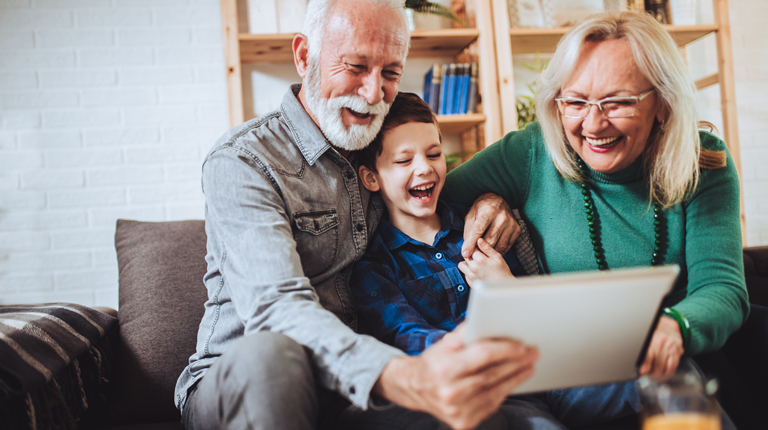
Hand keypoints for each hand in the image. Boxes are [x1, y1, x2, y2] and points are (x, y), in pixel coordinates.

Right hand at [373, 324, 538, 429]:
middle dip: (517, 363)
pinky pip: (491, 405)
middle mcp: (451, 392)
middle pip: (493, 375)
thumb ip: (466, 332)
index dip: (505, 349)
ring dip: (516, 378)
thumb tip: (488, 320)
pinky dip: (504, 392)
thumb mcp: (445, 343)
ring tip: (529, 366)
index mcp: (445, 369)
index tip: (521, 345)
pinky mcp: (464, 423)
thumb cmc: (433, 362)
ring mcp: (458, 411)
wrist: (414, 389)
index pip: (483, 356)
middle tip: (532, 353)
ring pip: (496, 392)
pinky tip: (513, 381)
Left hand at [458, 238, 512, 286]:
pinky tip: (477, 272)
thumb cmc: (502, 272)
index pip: (472, 248)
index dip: (475, 247)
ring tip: (476, 264)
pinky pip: (464, 274)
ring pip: (461, 265)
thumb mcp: (497, 257)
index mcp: (480, 260)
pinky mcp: (470, 282)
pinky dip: (468, 272)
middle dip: (471, 255)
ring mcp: (471, 276)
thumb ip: (487, 248)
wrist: (503, 288)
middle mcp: (473, 268)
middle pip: (465, 255)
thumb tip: (479, 239)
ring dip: (467, 263)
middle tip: (479, 257)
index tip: (479, 248)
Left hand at [462, 193, 519, 258]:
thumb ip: (469, 231)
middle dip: (479, 250)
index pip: (478, 230)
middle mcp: (502, 217)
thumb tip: (467, 248)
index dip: (471, 243)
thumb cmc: (482, 208)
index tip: (465, 254)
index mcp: (488, 210)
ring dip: (489, 252)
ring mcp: (511, 223)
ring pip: (499, 245)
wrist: (499, 200)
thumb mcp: (472, 214)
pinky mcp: (517, 229)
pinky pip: (507, 246)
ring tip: (481, 253)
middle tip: (472, 254)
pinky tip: (492, 250)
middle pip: (489, 240)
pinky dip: (498, 250)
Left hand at [639, 316, 683, 379]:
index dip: (645, 368)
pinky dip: (667, 373)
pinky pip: (673, 366)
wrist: (668, 325)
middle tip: (646, 376)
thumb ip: (640, 350)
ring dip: (659, 375)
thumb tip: (633, 364)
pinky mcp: (678, 351)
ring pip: (665, 367)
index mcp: (651, 338)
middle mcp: (662, 342)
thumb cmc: (653, 333)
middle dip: (651, 373)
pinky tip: (662, 375)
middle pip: (657, 364)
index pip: (648, 356)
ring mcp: (671, 347)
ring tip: (653, 377)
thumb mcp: (644, 338)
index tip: (641, 374)